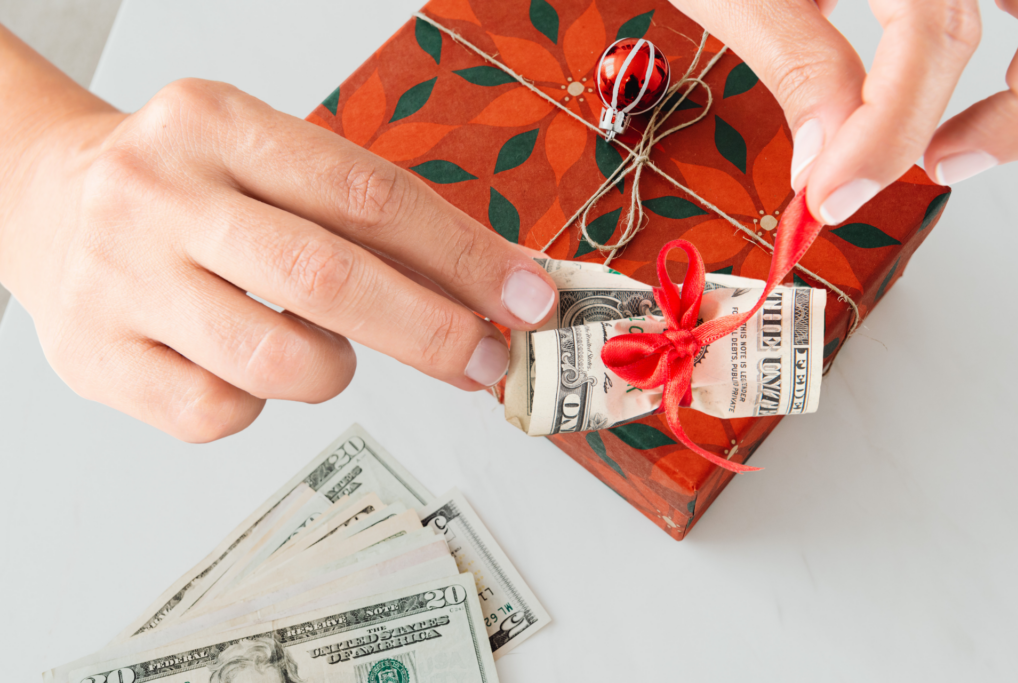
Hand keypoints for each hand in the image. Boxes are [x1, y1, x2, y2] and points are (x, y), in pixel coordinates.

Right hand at [0, 30, 556, 441]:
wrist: (44, 201)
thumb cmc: (189, 190)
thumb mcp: (271, 166)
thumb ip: (375, 221)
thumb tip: (495, 289)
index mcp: (217, 122)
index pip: (369, 193)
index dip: (462, 255)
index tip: (526, 298)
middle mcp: (160, 192)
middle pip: (328, 277)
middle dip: (431, 331)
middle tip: (485, 361)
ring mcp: (118, 278)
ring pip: (276, 361)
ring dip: (334, 369)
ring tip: (323, 348)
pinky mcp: (95, 358)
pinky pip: (219, 413)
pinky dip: (260, 404)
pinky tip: (244, 365)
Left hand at [670, 0, 1017, 223]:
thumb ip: (799, 61)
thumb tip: (826, 161)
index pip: (931, 28)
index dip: (888, 126)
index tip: (833, 195)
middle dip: (1000, 113)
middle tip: (929, 169)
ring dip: (1016, 89)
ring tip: (946, 149)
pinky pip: (1015, 4)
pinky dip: (998, 50)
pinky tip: (948, 97)